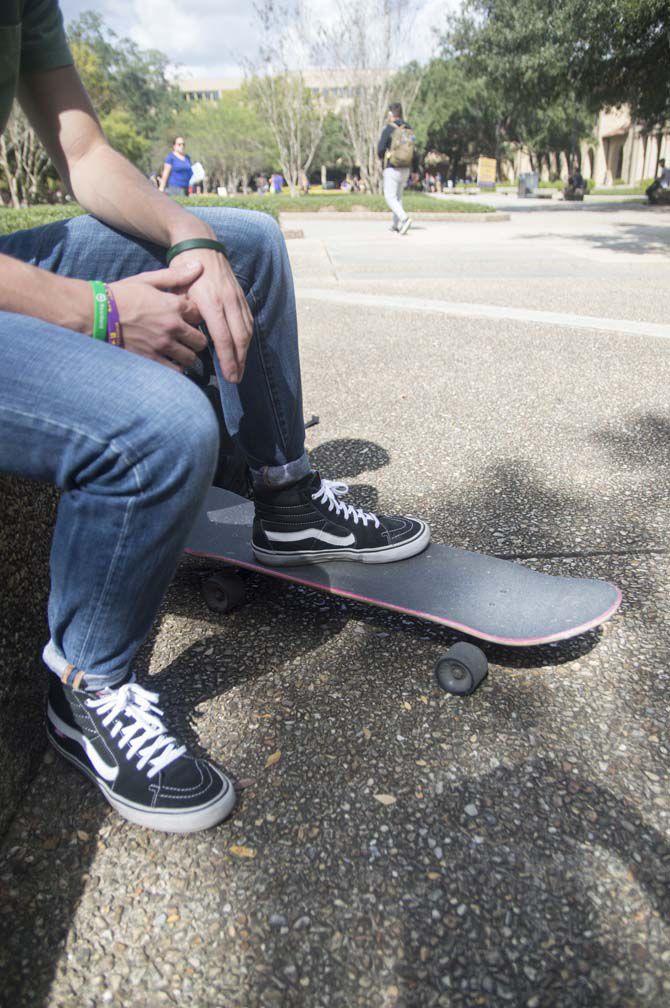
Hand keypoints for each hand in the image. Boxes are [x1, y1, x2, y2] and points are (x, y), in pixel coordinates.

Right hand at [110, 261, 206, 371]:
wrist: (95, 313)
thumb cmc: (121, 294)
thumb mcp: (147, 280)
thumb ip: (175, 276)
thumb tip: (199, 265)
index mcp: (173, 305)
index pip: (199, 314)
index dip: (195, 317)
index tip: (188, 318)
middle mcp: (172, 326)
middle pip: (200, 340)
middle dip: (196, 339)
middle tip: (188, 338)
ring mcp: (162, 344)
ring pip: (190, 358)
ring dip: (187, 355)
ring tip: (180, 352)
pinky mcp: (151, 359)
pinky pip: (175, 371)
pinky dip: (176, 368)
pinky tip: (170, 362)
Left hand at [169, 247, 252, 382]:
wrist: (199, 244)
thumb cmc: (181, 269)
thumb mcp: (177, 291)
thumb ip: (184, 314)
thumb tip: (188, 338)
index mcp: (211, 302)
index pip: (223, 337)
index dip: (228, 359)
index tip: (230, 376)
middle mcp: (228, 301)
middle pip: (240, 338)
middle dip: (239, 361)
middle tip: (236, 379)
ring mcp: (237, 298)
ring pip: (247, 331)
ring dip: (245, 352)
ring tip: (240, 369)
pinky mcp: (241, 296)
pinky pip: (248, 321)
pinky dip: (247, 337)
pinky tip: (243, 349)